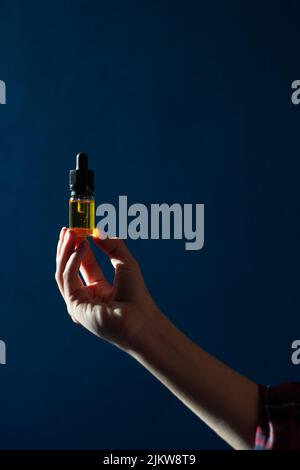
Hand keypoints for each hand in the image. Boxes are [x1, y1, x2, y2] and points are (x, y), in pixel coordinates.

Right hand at [55, 228, 159, 350]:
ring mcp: (78, 303)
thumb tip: (96, 231)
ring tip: (74, 233)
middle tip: (68, 229)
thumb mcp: (126, 263)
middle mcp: (86, 296)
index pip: (83, 264)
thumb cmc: (137, 296)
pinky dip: (73, 261)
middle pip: (69, 268)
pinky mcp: (74, 306)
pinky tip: (83, 247)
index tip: (76, 229)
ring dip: (66, 251)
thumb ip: (113, 246)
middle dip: (67, 248)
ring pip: (62, 272)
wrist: (140, 320)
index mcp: (98, 289)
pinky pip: (67, 279)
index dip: (78, 247)